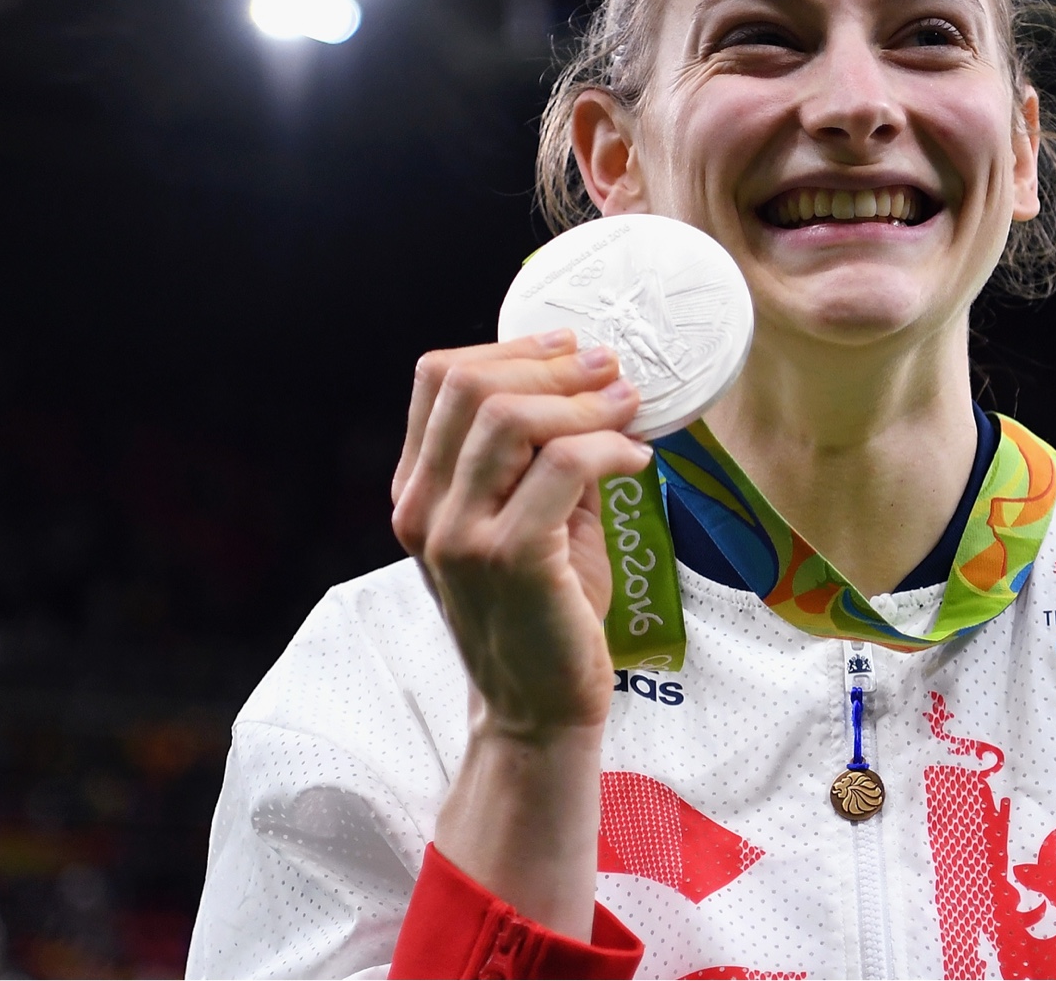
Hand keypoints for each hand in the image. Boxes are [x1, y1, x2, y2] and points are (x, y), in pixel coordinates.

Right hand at [391, 330, 651, 743]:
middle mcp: (425, 509)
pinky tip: (636, 461)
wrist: (538, 709)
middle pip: (472, 386)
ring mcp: (460, 535)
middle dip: (552, 365)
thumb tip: (591, 384)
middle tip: (611, 370)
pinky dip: (607, 448)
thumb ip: (544, 455)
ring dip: (584, 401)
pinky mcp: (510, 559)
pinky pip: (560, 467)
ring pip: (512, 419)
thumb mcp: (534, 518)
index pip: (437, 379)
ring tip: (630, 406)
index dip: (509, 349)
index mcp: (419, 491)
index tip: (570, 347)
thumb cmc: (544, 611)